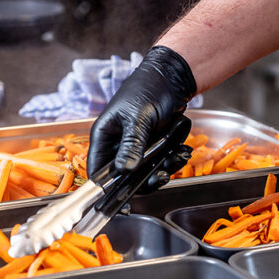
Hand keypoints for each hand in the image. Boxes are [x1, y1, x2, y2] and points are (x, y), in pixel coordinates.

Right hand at [87, 46, 197, 186]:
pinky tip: (181, 151)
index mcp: (104, 136)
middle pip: (124, 177)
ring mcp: (136, 147)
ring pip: (144, 173)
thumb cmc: (148, 89)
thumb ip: (131, 144)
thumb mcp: (138, 117)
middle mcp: (117, 145)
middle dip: (143, 180)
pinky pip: (159, 163)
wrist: (172, 78)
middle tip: (161, 176)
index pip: (97, 169)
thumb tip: (125, 170)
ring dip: (162, 169)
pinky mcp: (152, 147)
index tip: (121, 200)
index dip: (105, 188)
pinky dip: (171, 160)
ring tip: (177, 158)